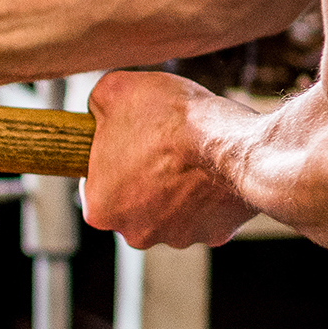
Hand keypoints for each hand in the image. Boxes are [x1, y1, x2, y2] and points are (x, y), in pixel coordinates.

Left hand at [80, 70, 257, 247]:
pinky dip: (210, 195)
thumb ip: (97, 105)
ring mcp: (176, 238)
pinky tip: (214, 171)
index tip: (128, 140)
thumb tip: (99, 108)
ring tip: (190, 157)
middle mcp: (133, 233)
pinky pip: (207, 214)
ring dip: (177, 188)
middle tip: (161, 146)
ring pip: (169, 210)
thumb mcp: (114, 91)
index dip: (111, 156)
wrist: (232, 141)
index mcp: (100, 208)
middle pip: (132, 201)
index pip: (96, 183)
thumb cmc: (170, 119)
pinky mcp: (214, 236)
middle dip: (144, 177)